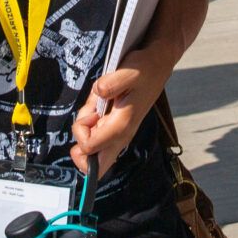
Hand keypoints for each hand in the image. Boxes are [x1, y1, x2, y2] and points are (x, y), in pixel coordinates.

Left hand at [70, 59, 157, 180]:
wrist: (156, 69)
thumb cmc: (143, 71)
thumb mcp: (129, 71)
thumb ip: (112, 82)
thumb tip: (98, 92)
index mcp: (122, 126)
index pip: (90, 148)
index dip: (81, 132)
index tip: (91, 113)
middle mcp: (120, 136)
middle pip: (95, 167)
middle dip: (81, 151)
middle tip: (86, 123)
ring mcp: (117, 135)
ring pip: (92, 152)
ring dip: (85, 130)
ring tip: (97, 105)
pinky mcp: (114, 130)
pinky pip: (95, 139)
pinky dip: (90, 124)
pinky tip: (99, 107)